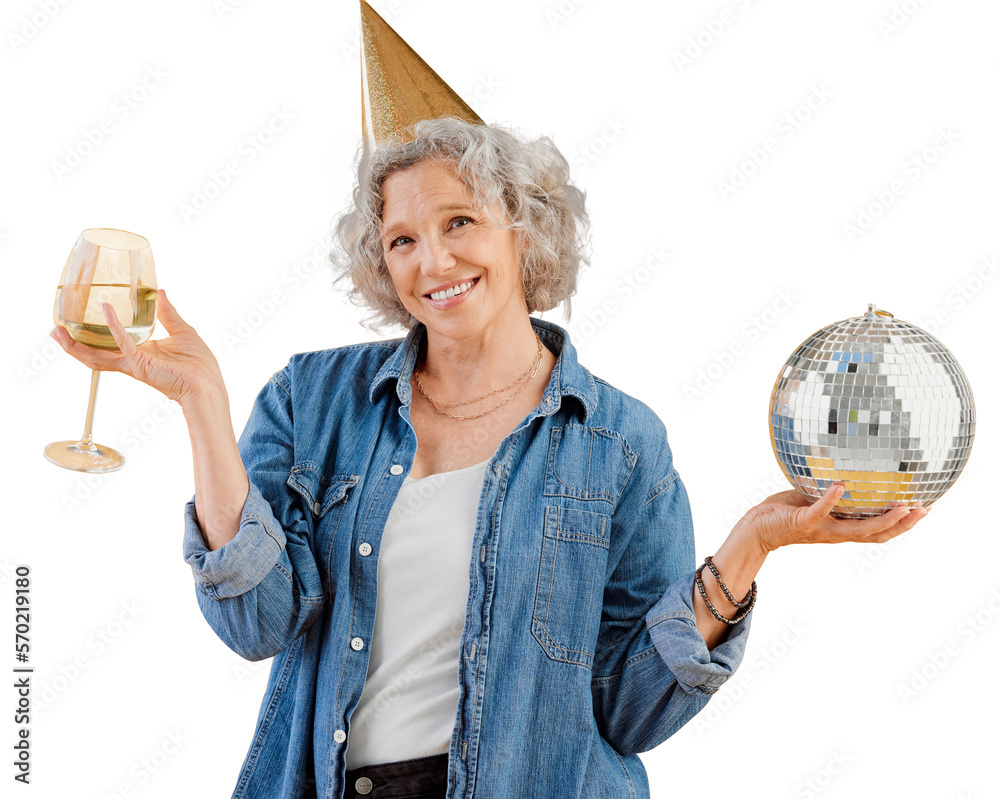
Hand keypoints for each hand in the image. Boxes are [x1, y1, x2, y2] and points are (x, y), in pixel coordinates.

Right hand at [49, 288, 224, 405]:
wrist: (208, 384)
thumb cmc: (199, 364)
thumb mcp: (181, 330)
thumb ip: (167, 313)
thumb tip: (159, 293)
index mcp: (140, 354)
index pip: (109, 347)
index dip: (91, 339)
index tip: (75, 325)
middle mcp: (132, 360)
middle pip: (94, 355)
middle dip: (73, 345)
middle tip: (55, 330)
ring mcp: (135, 364)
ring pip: (98, 356)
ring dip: (77, 345)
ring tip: (58, 331)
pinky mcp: (141, 365)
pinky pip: (123, 344)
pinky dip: (114, 327)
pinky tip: (107, 310)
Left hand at [740, 482, 930, 555]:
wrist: (756, 528)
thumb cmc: (785, 511)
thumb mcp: (814, 498)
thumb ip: (830, 490)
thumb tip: (845, 466)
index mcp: (841, 528)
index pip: (878, 530)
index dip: (903, 524)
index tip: (925, 509)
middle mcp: (836, 533)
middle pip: (877, 534)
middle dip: (903, 524)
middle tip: (924, 509)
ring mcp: (821, 529)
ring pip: (858, 530)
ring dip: (882, 519)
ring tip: (902, 505)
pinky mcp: (803, 522)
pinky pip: (819, 511)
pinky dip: (831, 499)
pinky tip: (841, 486)